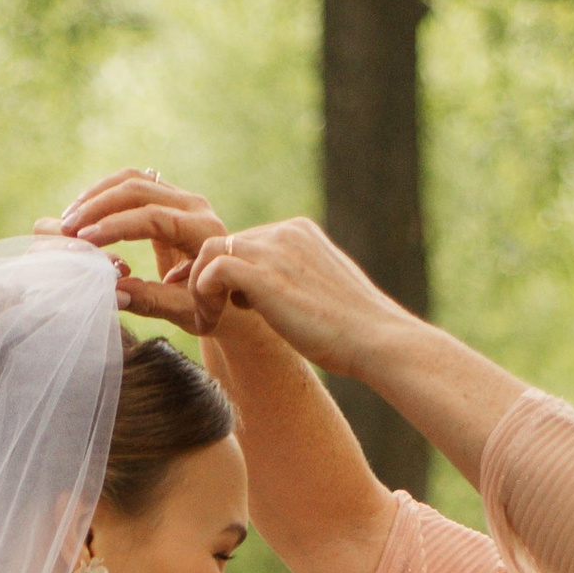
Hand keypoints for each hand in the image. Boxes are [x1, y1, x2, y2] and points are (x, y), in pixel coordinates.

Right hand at [40, 170, 228, 329]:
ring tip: (69, 219)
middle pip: (140, 188)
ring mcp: (181, 196)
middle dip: (99, 206)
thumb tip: (114, 292)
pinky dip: (104, 194)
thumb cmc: (208, 305)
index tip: (85, 241)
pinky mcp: (168, 196)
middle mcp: (194, 205)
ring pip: (133, 179)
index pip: (153, 218)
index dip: (117, 226)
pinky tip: (82, 213)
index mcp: (203, 231)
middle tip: (68, 228)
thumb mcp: (185, 311)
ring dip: (97, 195)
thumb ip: (152, 301)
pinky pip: (133, 184)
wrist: (226, 288)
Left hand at [173, 217, 399, 375]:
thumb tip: (274, 299)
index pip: (244, 242)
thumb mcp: (317, 295)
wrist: (375, 339)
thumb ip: (292, 284)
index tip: (214, 304)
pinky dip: (201, 296)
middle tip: (204, 316)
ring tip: (207, 322)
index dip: (223, 274)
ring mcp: (275, 250)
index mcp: (299, 234)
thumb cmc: (352, 331)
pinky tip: (211, 324)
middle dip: (204, 279)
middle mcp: (285, 233)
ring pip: (210, 251)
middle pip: (223, 243)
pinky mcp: (265, 275)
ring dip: (198, 288)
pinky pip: (212, 270)